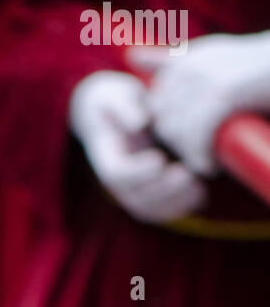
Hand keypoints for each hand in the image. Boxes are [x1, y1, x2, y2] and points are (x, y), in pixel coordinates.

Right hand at [68, 70, 206, 221]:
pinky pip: (160, 210)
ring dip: (174, 201)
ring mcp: (130, 190)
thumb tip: (139, 123)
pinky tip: (200, 194)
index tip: (159, 159)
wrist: (110, 115)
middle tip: (187, 175)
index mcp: (106, 156)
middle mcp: (116, 180)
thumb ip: (124, 107)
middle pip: (135, 196)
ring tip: (198, 186)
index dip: (138, 171)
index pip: (118, 173)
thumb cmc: (115, 101)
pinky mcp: (146, 194)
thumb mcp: (114, 96)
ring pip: (149, 208)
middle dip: (163, 189)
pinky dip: (180, 206)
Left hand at [132, 33, 269, 175]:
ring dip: (190, 154)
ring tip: (206, 162)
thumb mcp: (211, 58)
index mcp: (188, 60)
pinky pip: (198, 134)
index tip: (193, 141)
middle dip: (178, 145)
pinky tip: (210, 165)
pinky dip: (202, 155)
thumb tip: (131, 57)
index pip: (157, 107)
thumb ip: (172, 61)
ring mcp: (207, 78)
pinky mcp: (222, 94)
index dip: (172, 130)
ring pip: (179, 131)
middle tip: (199, 156)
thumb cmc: (256, 73)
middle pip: (164, 121)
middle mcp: (192, 66)